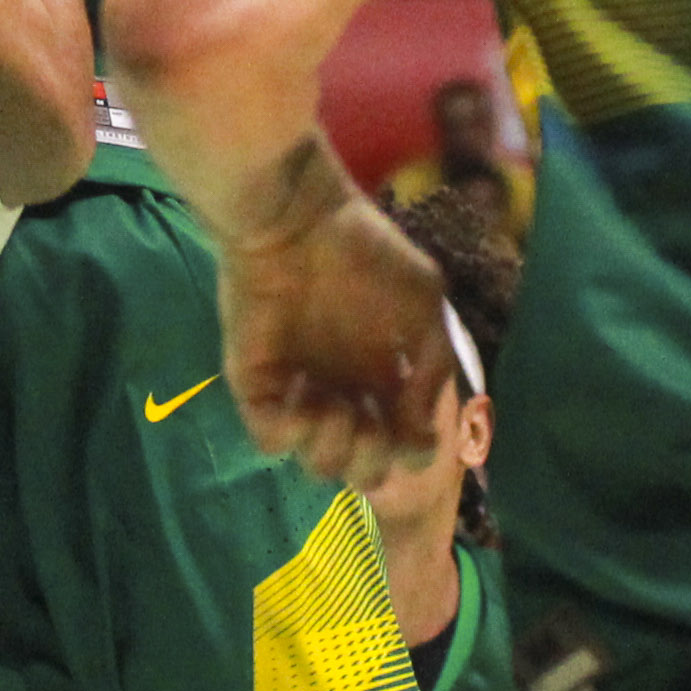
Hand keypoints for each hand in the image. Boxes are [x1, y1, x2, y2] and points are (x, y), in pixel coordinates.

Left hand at [216, 158, 457, 493]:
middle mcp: (343, 392)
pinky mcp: (256, 385)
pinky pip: (271, 441)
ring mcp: (298, 391)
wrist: (296, 221)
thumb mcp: (424, 301)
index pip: (400, 445)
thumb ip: (434, 368)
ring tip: (336, 407)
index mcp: (383, 376)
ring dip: (335, 449)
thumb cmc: (365, 252)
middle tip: (370, 425)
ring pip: (318, 464)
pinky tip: (306, 401)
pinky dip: (293, 436)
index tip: (413, 435)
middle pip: (361, 469)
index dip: (410, 455)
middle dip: (372, 465)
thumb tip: (423, 434)